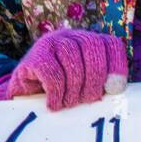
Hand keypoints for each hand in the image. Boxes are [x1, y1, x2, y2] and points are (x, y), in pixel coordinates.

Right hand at [6, 29, 127, 110]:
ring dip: (73, 88)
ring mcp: (50, 42)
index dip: (117, 65)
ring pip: (71, 59)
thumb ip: (102, 87)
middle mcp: (70, 37)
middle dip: (94, 78)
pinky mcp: (33, 56)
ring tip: (68, 104)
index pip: (110, 44)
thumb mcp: (85, 90)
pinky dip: (56, 92)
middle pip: (92, 46)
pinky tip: (54, 104)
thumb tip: (116, 88)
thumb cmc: (61, 95)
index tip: (115, 89)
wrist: (23, 99)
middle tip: (87, 100)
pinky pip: (51, 72)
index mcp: (89, 43)